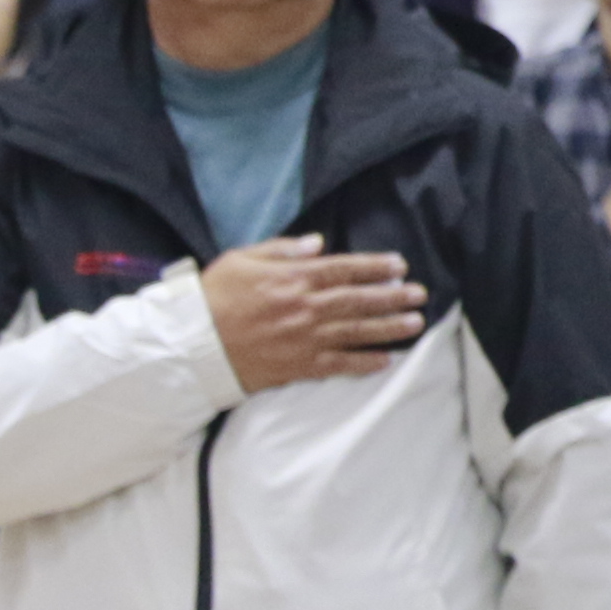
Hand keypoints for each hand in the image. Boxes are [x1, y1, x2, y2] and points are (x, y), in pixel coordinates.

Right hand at [199, 236, 428, 390]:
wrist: (190, 344)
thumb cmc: (212, 297)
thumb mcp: (241, 260)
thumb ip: (282, 250)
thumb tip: (318, 243)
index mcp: (292, 279)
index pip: (344, 270)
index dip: (375, 267)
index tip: (399, 265)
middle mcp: (304, 308)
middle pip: (358, 300)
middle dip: (392, 296)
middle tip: (420, 294)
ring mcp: (304, 339)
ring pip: (356, 332)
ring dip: (389, 328)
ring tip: (415, 323)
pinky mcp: (298, 365)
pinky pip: (339, 364)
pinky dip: (364, 363)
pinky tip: (386, 360)